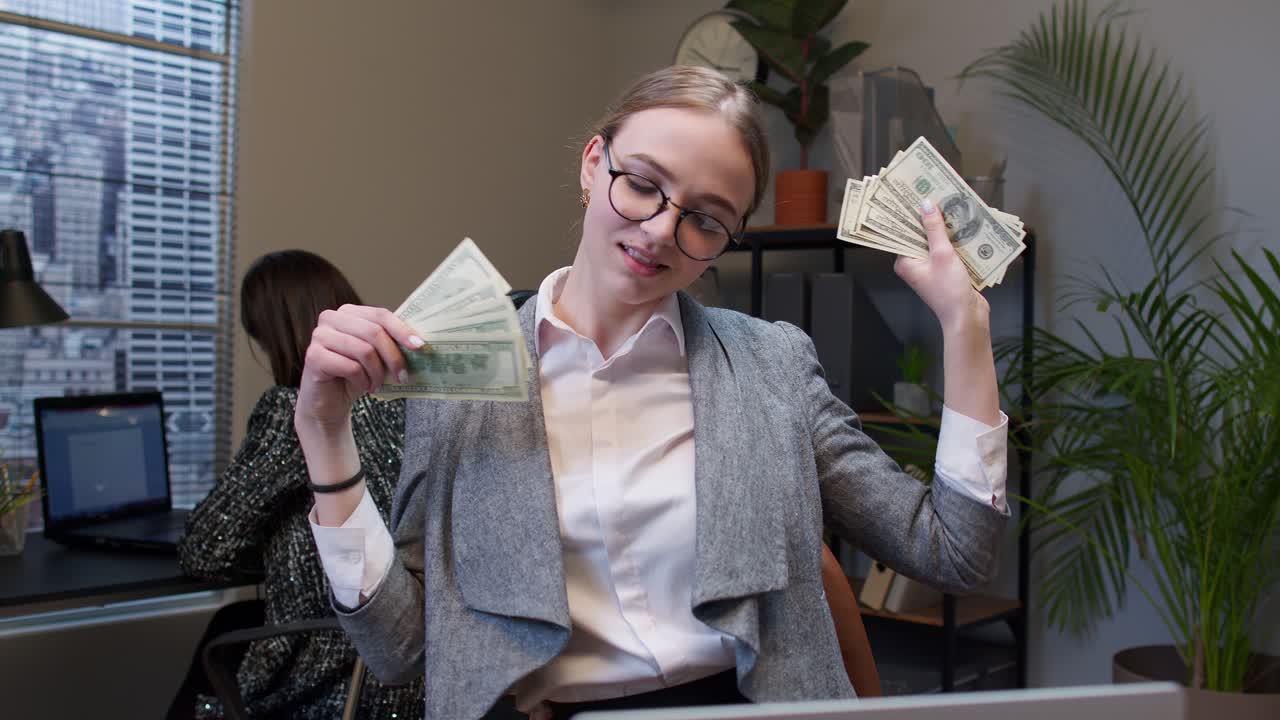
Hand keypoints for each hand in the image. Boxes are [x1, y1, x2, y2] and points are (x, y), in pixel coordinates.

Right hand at [295, 304, 422, 436]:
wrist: (328, 402)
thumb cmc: (354, 376)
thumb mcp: (376, 356)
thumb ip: (391, 342)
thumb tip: (420, 342)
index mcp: (348, 312)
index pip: (380, 315)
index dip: (402, 330)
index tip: (420, 346)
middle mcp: (331, 318)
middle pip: (374, 332)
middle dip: (393, 356)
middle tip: (402, 376)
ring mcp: (320, 336)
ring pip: (364, 350)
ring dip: (377, 373)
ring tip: (378, 385)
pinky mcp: (314, 356)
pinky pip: (350, 366)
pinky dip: (363, 380)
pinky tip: (364, 387)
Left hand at [894, 199, 989, 333]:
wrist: (967, 317)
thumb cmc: (950, 290)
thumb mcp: (942, 254)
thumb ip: (934, 228)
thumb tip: (926, 205)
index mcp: (905, 261)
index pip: (904, 232)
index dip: (911, 214)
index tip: (916, 195)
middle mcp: (915, 264)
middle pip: (921, 235)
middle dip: (931, 218)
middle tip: (939, 195)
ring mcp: (930, 268)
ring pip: (937, 241)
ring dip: (946, 228)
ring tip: (954, 206)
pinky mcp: (946, 270)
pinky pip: (948, 250)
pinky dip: (956, 240)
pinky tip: (966, 226)